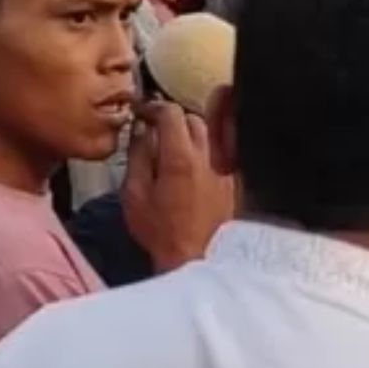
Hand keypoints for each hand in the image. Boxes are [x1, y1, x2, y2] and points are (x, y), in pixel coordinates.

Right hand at [121, 101, 234, 271]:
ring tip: (173, 146)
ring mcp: (225, 169)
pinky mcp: (234, 181)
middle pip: (193, 118)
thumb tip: (141, 132)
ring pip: (211, 133)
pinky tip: (193, 164)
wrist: (196, 260)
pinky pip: (222, 152)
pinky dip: (207, 149)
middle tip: (154, 129)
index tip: (141, 114)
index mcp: (180, 158)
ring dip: (190, 132)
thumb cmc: (161, 233)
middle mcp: (209, 158)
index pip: (170, 112)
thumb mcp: (134, 194)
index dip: (152, 108)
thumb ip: (138, 157)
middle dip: (171, 119)